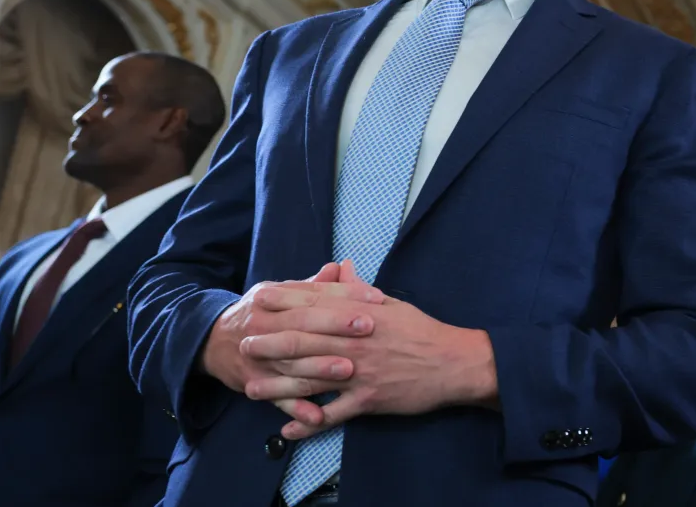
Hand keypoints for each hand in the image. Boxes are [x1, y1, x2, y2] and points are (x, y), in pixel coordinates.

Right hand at [201, 260, 384, 427]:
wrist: (211, 342)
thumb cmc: (259, 314)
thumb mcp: (279, 293)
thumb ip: (312, 285)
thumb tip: (340, 267)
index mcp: (272, 297)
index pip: (313, 294)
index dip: (345, 294)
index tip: (376, 297)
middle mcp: (263, 324)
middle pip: (302, 324)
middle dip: (336, 324)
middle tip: (369, 326)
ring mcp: (258, 357)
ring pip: (290, 363)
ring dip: (319, 367)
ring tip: (349, 369)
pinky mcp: (254, 384)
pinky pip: (277, 398)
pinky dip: (297, 407)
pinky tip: (318, 415)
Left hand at [241, 293, 498, 439]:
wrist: (453, 362)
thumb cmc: (422, 331)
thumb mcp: (391, 304)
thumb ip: (359, 289)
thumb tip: (341, 267)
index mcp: (360, 315)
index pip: (315, 304)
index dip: (285, 301)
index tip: (259, 297)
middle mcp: (354, 341)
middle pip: (304, 340)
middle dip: (270, 341)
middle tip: (242, 343)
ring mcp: (359, 372)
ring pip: (310, 378)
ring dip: (277, 384)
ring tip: (250, 388)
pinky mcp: (368, 399)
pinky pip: (332, 414)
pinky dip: (309, 423)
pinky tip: (287, 428)